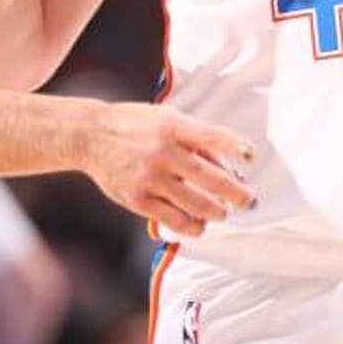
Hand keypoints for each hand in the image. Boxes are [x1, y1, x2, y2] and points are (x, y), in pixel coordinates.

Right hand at [80, 102, 255, 236]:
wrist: (91, 135)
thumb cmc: (134, 124)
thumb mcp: (166, 117)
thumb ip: (194, 136)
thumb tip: (226, 162)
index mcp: (172, 126)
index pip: (212, 137)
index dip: (235, 147)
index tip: (251, 158)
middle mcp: (162, 151)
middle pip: (208, 177)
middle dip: (234, 192)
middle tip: (249, 201)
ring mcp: (149, 177)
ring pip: (193, 203)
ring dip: (215, 212)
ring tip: (223, 213)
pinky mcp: (137, 199)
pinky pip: (171, 219)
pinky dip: (190, 226)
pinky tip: (199, 226)